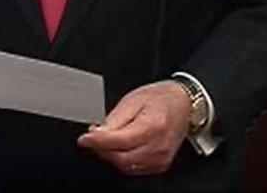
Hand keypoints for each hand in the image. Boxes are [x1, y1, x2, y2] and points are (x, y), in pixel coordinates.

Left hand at [77, 81, 191, 175]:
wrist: (183, 104)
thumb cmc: (160, 99)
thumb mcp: (133, 99)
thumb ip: (114, 119)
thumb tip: (96, 133)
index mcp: (152, 126)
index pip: (118, 141)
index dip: (97, 141)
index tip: (84, 139)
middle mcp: (158, 146)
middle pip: (120, 157)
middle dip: (102, 149)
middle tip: (93, 137)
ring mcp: (161, 158)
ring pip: (126, 166)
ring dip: (111, 156)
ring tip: (106, 141)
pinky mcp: (160, 165)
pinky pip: (134, 168)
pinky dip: (122, 160)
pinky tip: (119, 148)